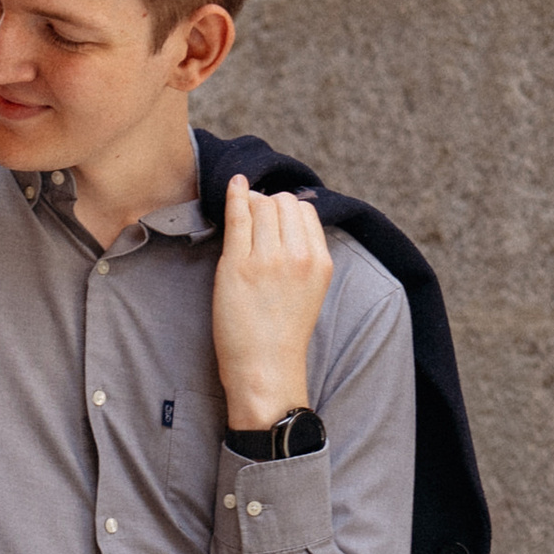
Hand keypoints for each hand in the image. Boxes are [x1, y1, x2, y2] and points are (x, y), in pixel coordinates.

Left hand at [213, 174, 332, 431]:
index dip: (287, 210)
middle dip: (269, 204)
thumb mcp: (309, 291)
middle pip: (284, 203)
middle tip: (255, 218)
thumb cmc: (282, 334)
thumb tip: (288, 220)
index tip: (273, 219)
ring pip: (262, 205)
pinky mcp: (237, 265)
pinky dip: (235, 194)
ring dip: (251, 203)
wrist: (265, 369)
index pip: (306, 212)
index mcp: (320, 262)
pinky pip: (238, 215)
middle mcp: (299, 255)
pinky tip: (233, 184)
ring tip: (243, 214)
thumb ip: (305, 257)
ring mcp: (268, 259)